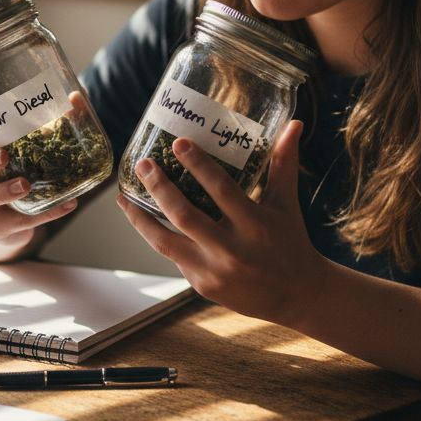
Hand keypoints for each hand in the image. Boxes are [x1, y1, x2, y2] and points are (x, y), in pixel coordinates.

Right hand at [0, 91, 86, 257]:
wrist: (4, 224)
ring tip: (25, 185)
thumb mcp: (17, 150)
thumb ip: (41, 125)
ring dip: (2, 191)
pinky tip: (67, 204)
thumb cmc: (11, 174)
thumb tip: (75, 97)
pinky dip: (45, 213)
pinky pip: (17, 221)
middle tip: (3, 155)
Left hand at [116, 120, 329, 326]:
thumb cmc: (290, 241)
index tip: (178, 143)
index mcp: (255, 224)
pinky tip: (143, 220)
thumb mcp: (286, 204)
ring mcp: (214, 271)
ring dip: (140, 219)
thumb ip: (283, 164)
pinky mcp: (202, 285)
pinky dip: (157, 237)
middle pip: (184, 215)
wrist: (296, 295)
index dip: (198, 165)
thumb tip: (294, 124)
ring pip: (165, 242)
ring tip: (123, 198)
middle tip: (143, 164)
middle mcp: (232, 250)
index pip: (221, 189)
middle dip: (159, 188)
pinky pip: (173, 257)